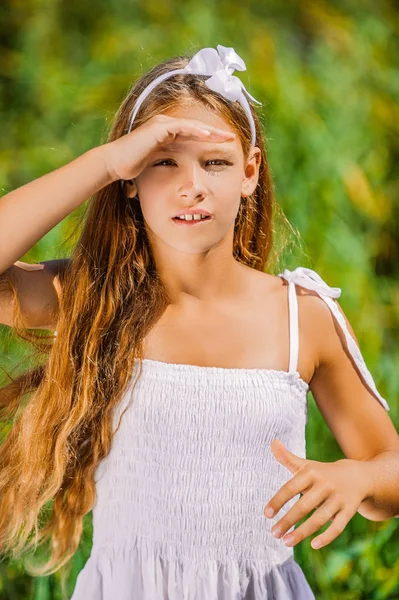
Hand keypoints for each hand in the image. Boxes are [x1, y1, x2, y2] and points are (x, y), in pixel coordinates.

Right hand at [101, 114, 235, 182]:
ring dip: (210, 131)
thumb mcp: (156, 166)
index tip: (224, 147)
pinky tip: (208, 136)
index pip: (192, 135)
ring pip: (192, 125)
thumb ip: (168, 166)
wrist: (114, 164)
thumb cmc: (131, 168)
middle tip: (232, 138)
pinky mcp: (158, 128)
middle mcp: (165, 126)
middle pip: (196, 128)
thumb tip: (178, 180)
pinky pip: (182, 127)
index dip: (209, 140)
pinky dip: (196, 131)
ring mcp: (161, 125)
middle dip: (214, 133)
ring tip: (225, 137)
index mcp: (166, 134)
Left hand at [264, 439, 369, 549]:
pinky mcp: (349, 511)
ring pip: (319, 519)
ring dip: (302, 532)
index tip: (266, 514)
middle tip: (274, 533)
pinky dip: (327, 537)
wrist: (358, 476)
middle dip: (288, 520)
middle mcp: (325, 485)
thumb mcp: (306, 465)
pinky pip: (338, 526)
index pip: (291, 487)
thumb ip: (287, 457)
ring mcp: (338, 498)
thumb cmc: (323, 473)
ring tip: (286, 542)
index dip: (278, 501)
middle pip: (304, 505)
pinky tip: (313, 545)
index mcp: (312, 473)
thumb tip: (273, 441)